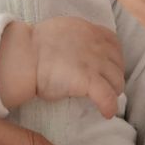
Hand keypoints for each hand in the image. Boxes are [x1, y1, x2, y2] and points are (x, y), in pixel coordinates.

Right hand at [4, 15, 124, 118]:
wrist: (25, 56)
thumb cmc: (34, 46)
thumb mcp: (63, 31)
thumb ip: (77, 39)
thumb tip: (80, 51)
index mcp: (91, 31)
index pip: (114, 45)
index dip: (113, 59)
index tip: (105, 69)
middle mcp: (97, 45)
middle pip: (118, 65)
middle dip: (113, 77)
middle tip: (103, 87)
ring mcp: (95, 63)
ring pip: (117, 82)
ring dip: (112, 92)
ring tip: (103, 100)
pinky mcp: (89, 80)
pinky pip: (108, 97)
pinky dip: (109, 107)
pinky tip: (106, 113)